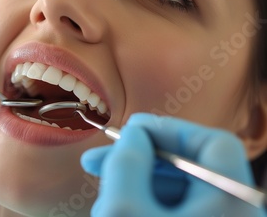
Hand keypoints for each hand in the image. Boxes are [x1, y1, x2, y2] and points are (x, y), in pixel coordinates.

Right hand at [81, 113, 266, 216]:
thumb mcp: (124, 208)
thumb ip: (126, 161)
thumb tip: (133, 136)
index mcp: (231, 201)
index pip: (213, 141)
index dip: (169, 128)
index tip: (132, 129)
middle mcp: (236, 211)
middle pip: (191, 165)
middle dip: (141, 158)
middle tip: (100, 159)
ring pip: (181, 190)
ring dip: (138, 182)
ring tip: (103, 189)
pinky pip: (178, 209)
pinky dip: (148, 201)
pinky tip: (120, 204)